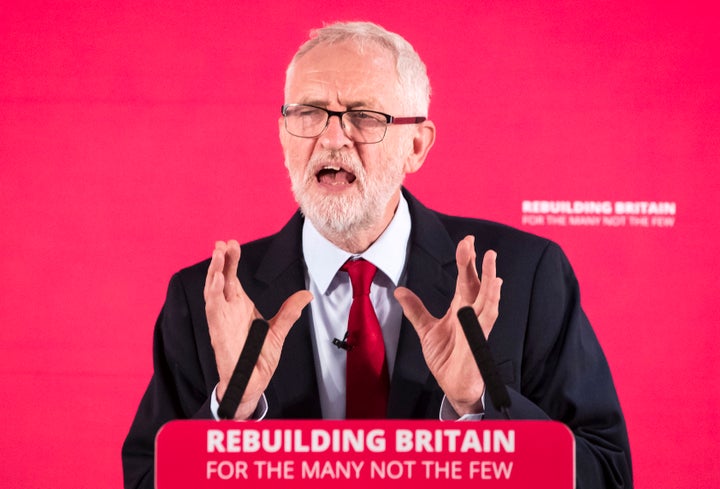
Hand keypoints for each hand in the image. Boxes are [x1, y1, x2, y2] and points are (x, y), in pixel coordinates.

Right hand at [203, 240, 311, 419]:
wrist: (253, 384)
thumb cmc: (259, 359)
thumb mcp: (279, 331)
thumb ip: (290, 312)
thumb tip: (306, 294)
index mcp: (240, 306)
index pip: (233, 277)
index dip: (231, 260)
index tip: (231, 243)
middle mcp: (228, 310)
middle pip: (222, 278)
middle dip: (221, 260)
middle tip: (223, 242)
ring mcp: (221, 320)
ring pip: (213, 290)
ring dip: (214, 271)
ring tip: (217, 253)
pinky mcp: (218, 331)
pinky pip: (213, 309)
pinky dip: (213, 293)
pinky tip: (216, 279)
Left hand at [394, 235, 501, 415]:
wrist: (453, 386)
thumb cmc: (446, 359)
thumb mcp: (426, 330)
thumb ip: (415, 309)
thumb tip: (400, 291)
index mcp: (460, 308)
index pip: (464, 279)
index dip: (466, 261)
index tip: (466, 242)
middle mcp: (472, 313)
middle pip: (475, 282)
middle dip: (475, 262)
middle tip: (470, 241)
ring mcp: (477, 325)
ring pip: (487, 296)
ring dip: (489, 276)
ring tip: (491, 257)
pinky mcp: (479, 339)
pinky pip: (488, 317)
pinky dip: (492, 301)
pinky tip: (495, 286)